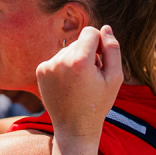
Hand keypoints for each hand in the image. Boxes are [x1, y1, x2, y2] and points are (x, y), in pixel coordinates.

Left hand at [36, 25, 123, 141]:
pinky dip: (63, 67)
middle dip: (87, 53)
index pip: (90, 31)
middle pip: (78, 41)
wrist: (73, 126)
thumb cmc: (98, 103)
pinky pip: (56, 59)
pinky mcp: (40, 71)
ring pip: (67, 50)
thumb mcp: (114, 77)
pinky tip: (68, 84)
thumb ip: (112, 49)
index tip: (101, 60)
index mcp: (79, 60)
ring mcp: (47, 65)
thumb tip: (105, 28)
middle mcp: (60, 60)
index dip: (99, 43)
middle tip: (91, 77)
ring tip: (80, 82)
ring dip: (75, 60)